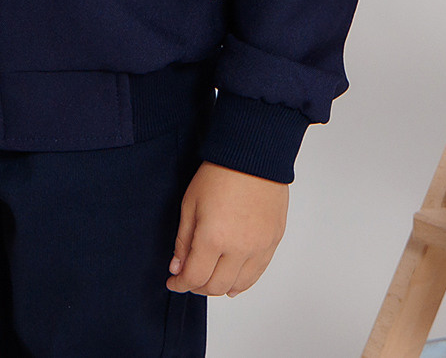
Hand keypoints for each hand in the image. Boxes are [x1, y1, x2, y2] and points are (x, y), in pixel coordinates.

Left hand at [167, 162, 287, 296]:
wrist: (253, 157)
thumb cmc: (220, 174)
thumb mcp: (190, 204)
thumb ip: (183, 240)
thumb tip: (178, 267)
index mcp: (213, 238)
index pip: (194, 277)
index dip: (180, 284)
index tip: (173, 282)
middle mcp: (239, 248)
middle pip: (216, 286)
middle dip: (197, 287)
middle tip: (188, 278)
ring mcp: (259, 247)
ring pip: (238, 285)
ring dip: (220, 287)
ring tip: (208, 279)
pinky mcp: (273, 242)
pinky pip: (257, 273)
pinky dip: (243, 282)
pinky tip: (232, 282)